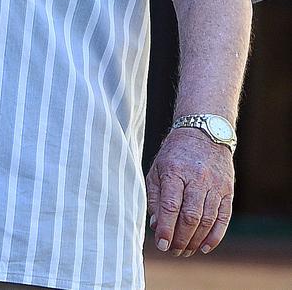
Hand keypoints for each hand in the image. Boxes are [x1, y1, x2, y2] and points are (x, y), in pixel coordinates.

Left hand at [146, 127, 233, 256]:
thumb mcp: (157, 168)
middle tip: (173, 251)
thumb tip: (156, 225)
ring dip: (195, 241)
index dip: (166, 228)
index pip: (171, 205)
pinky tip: (204, 247)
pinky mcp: (227, 189)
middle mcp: (197, 177)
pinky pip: (223, 218)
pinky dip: (215, 236)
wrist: (204, 132)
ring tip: (185, 251)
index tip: (162, 244)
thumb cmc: (176, 153)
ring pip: (207, 220)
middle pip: (190, 216)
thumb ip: (154, 196)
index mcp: (175, 170)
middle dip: (181, 239)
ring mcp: (215, 184)